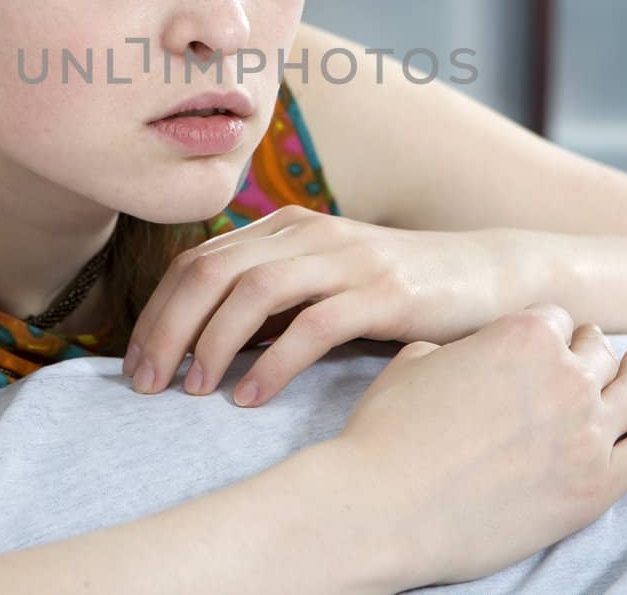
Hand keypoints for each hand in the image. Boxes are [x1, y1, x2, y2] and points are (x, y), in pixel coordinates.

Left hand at [120, 204, 521, 406]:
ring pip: (254, 293)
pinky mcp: (385, 293)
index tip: (135, 365)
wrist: (491, 277)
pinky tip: (251, 397)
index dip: (157, 311)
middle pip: (212, 273)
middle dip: (167, 329)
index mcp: (287, 228)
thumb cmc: (399, 290)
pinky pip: (313, 325)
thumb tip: (202, 344)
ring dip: (212, 344)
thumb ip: (272, 299)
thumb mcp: (325, 282)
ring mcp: (348, 260)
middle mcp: (310, 234)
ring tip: (193, 391)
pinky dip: (274, 363)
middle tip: (145, 384)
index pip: (198, 261)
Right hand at [329, 304, 626, 588]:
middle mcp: (565, 375)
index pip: (555, 319)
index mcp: (522, 334)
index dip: (551, 329)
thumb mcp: (413, 362)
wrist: (385, 506)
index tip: (552, 339)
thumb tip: (457, 358)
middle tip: (599, 352)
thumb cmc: (387, 433)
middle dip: (595, 350)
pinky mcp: (596, 486)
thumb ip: (453, 350)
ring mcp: (587, 432)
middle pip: (598, 352)